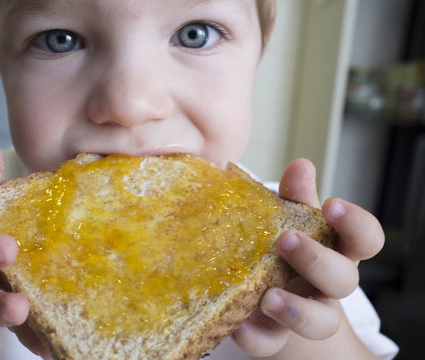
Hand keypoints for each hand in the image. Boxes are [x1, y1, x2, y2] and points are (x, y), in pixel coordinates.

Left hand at [231, 158, 383, 356]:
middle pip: (343, 280)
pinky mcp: (276, 336)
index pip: (365, 240)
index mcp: (336, 251)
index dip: (355, 224)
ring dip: (296, 309)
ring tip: (268, 296)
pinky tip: (237, 324)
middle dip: (317, 260)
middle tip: (286, 240)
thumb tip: (301, 165)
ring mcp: (304, 313)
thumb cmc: (283, 251)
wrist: (267, 298)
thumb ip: (296, 198)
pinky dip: (256, 337)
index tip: (331, 205)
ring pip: (319, 322)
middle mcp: (327, 286)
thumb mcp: (290, 221)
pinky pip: (271, 343)